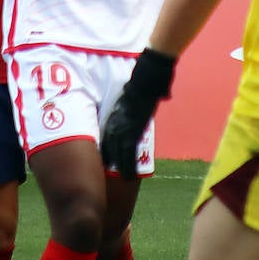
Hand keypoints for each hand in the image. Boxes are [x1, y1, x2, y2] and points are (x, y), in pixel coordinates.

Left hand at [100, 48, 176, 175]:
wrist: (145, 80)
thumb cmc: (141, 84)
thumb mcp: (131, 98)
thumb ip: (133, 105)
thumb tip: (152, 100)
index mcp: (114, 117)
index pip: (106, 139)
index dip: (107, 151)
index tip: (106, 161)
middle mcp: (114, 125)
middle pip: (109, 149)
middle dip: (110, 162)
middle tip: (113, 174)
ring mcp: (122, 129)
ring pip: (118, 155)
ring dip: (120, 168)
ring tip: (124, 179)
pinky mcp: (133, 132)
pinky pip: (128, 154)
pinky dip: (128, 166)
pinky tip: (129, 176)